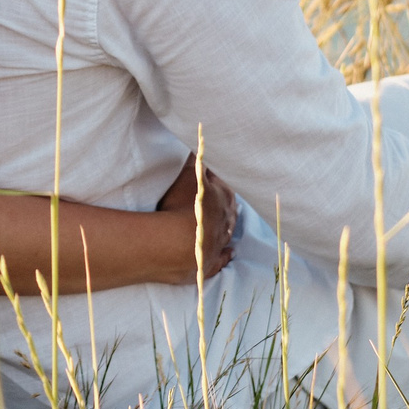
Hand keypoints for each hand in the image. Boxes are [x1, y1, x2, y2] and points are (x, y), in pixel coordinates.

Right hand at [156, 153, 238, 282]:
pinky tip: (230, 252)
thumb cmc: (181, 207)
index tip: (204, 178)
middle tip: (215, 200)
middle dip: (222, 204)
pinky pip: (223, 257)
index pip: (219, 183)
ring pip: (227, 232)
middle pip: (228, 208)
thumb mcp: (187, 176)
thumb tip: (199, 146)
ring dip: (224, 227)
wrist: (177, 245)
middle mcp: (227, 219)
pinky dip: (226, 254)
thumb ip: (194, 160)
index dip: (210, 181)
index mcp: (223, 195)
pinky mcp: (212, 261)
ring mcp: (221, 241)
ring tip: (221, 223)